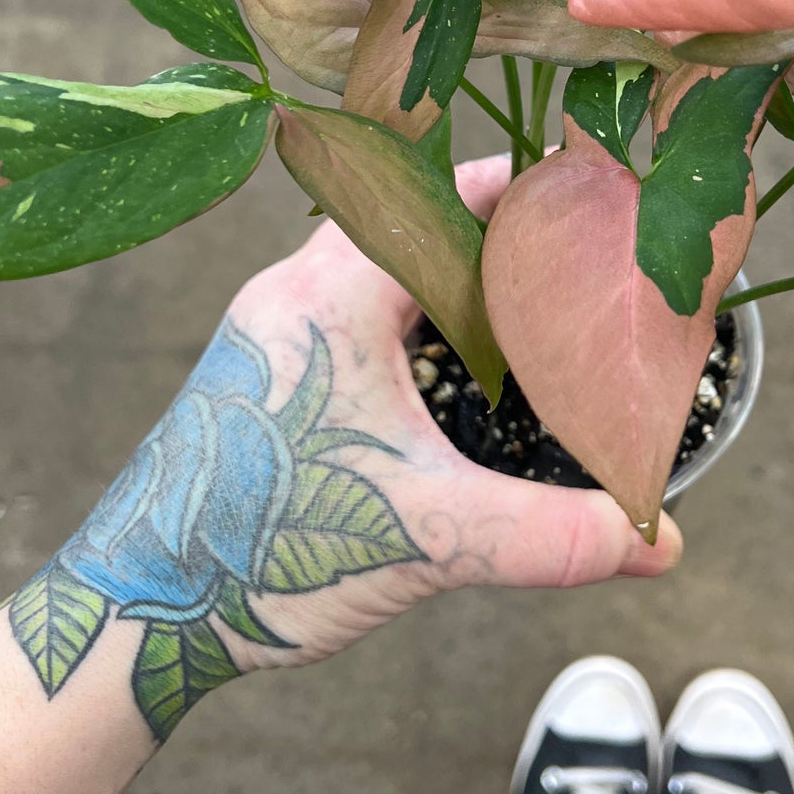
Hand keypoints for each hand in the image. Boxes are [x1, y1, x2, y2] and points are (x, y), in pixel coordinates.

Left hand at [8, 156, 681, 741]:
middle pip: (417, 219)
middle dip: (502, 229)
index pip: (444, 194)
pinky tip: (454, 372)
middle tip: (582, 255)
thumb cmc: (259, 550)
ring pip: (381, 265)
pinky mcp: (262, 372)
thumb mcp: (426, 537)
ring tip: (533, 307)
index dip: (526, 184)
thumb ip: (550, 537)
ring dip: (454, 275)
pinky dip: (415, 316)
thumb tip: (660, 542)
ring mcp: (272, 330)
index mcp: (333, 294)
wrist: (133, 609)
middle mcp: (294, 291)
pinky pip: (354, 307)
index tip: (598, 187)